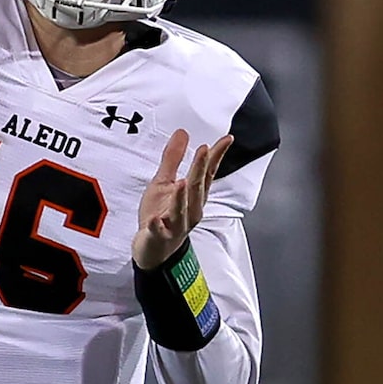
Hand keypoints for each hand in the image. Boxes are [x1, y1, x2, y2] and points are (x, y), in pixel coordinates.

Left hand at [133, 129, 231, 269]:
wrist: (155, 250)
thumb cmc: (162, 215)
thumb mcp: (165, 182)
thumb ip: (173, 159)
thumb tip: (183, 133)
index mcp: (194, 195)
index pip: (207, 173)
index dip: (216, 156)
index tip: (226, 139)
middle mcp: (191, 209)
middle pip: (197, 188)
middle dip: (200, 169)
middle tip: (205, 149)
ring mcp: (176, 224)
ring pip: (182, 210)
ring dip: (182, 197)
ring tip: (182, 182)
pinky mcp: (160, 236)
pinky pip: (159, 231)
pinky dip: (157, 226)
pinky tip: (155, 220)